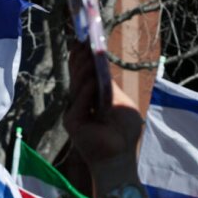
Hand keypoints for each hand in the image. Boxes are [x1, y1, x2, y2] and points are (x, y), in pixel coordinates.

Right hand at [64, 42, 143, 168]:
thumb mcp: (121, 104)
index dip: (83, 58)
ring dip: (83, 71)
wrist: (120, 157)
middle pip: (78, 77)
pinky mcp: (73, 123)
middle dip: (80, 59)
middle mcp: (81, 103)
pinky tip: (93, 82)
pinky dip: (87, 92)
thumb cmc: (124, 133)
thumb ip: (110, 88)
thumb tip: (102, 66)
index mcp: (92, 97)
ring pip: (77, 87)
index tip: (84, 40)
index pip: (85, 74)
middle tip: (83, 42)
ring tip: (88, 56)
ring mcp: (75, 112)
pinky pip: (79, 103)